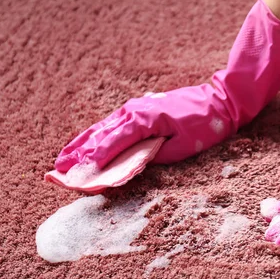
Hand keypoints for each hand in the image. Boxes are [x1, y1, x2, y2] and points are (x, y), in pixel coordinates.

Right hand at [54, 0, 279, 172]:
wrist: (222, 100)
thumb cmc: (207, 125)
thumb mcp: (184, 147)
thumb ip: (155, 157)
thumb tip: (129, 167)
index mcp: (144, 120)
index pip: (111, 145)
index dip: (92, 163)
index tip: (73, 178)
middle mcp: (134, 111)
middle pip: (100, 136)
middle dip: (78, 156)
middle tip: (56, 173)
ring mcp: (136, 108)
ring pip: (102, 129)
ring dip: (81, 145)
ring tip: (62, 160)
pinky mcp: (141, 109)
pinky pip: (112, 125)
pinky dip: (96, 136)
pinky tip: (86, 143)